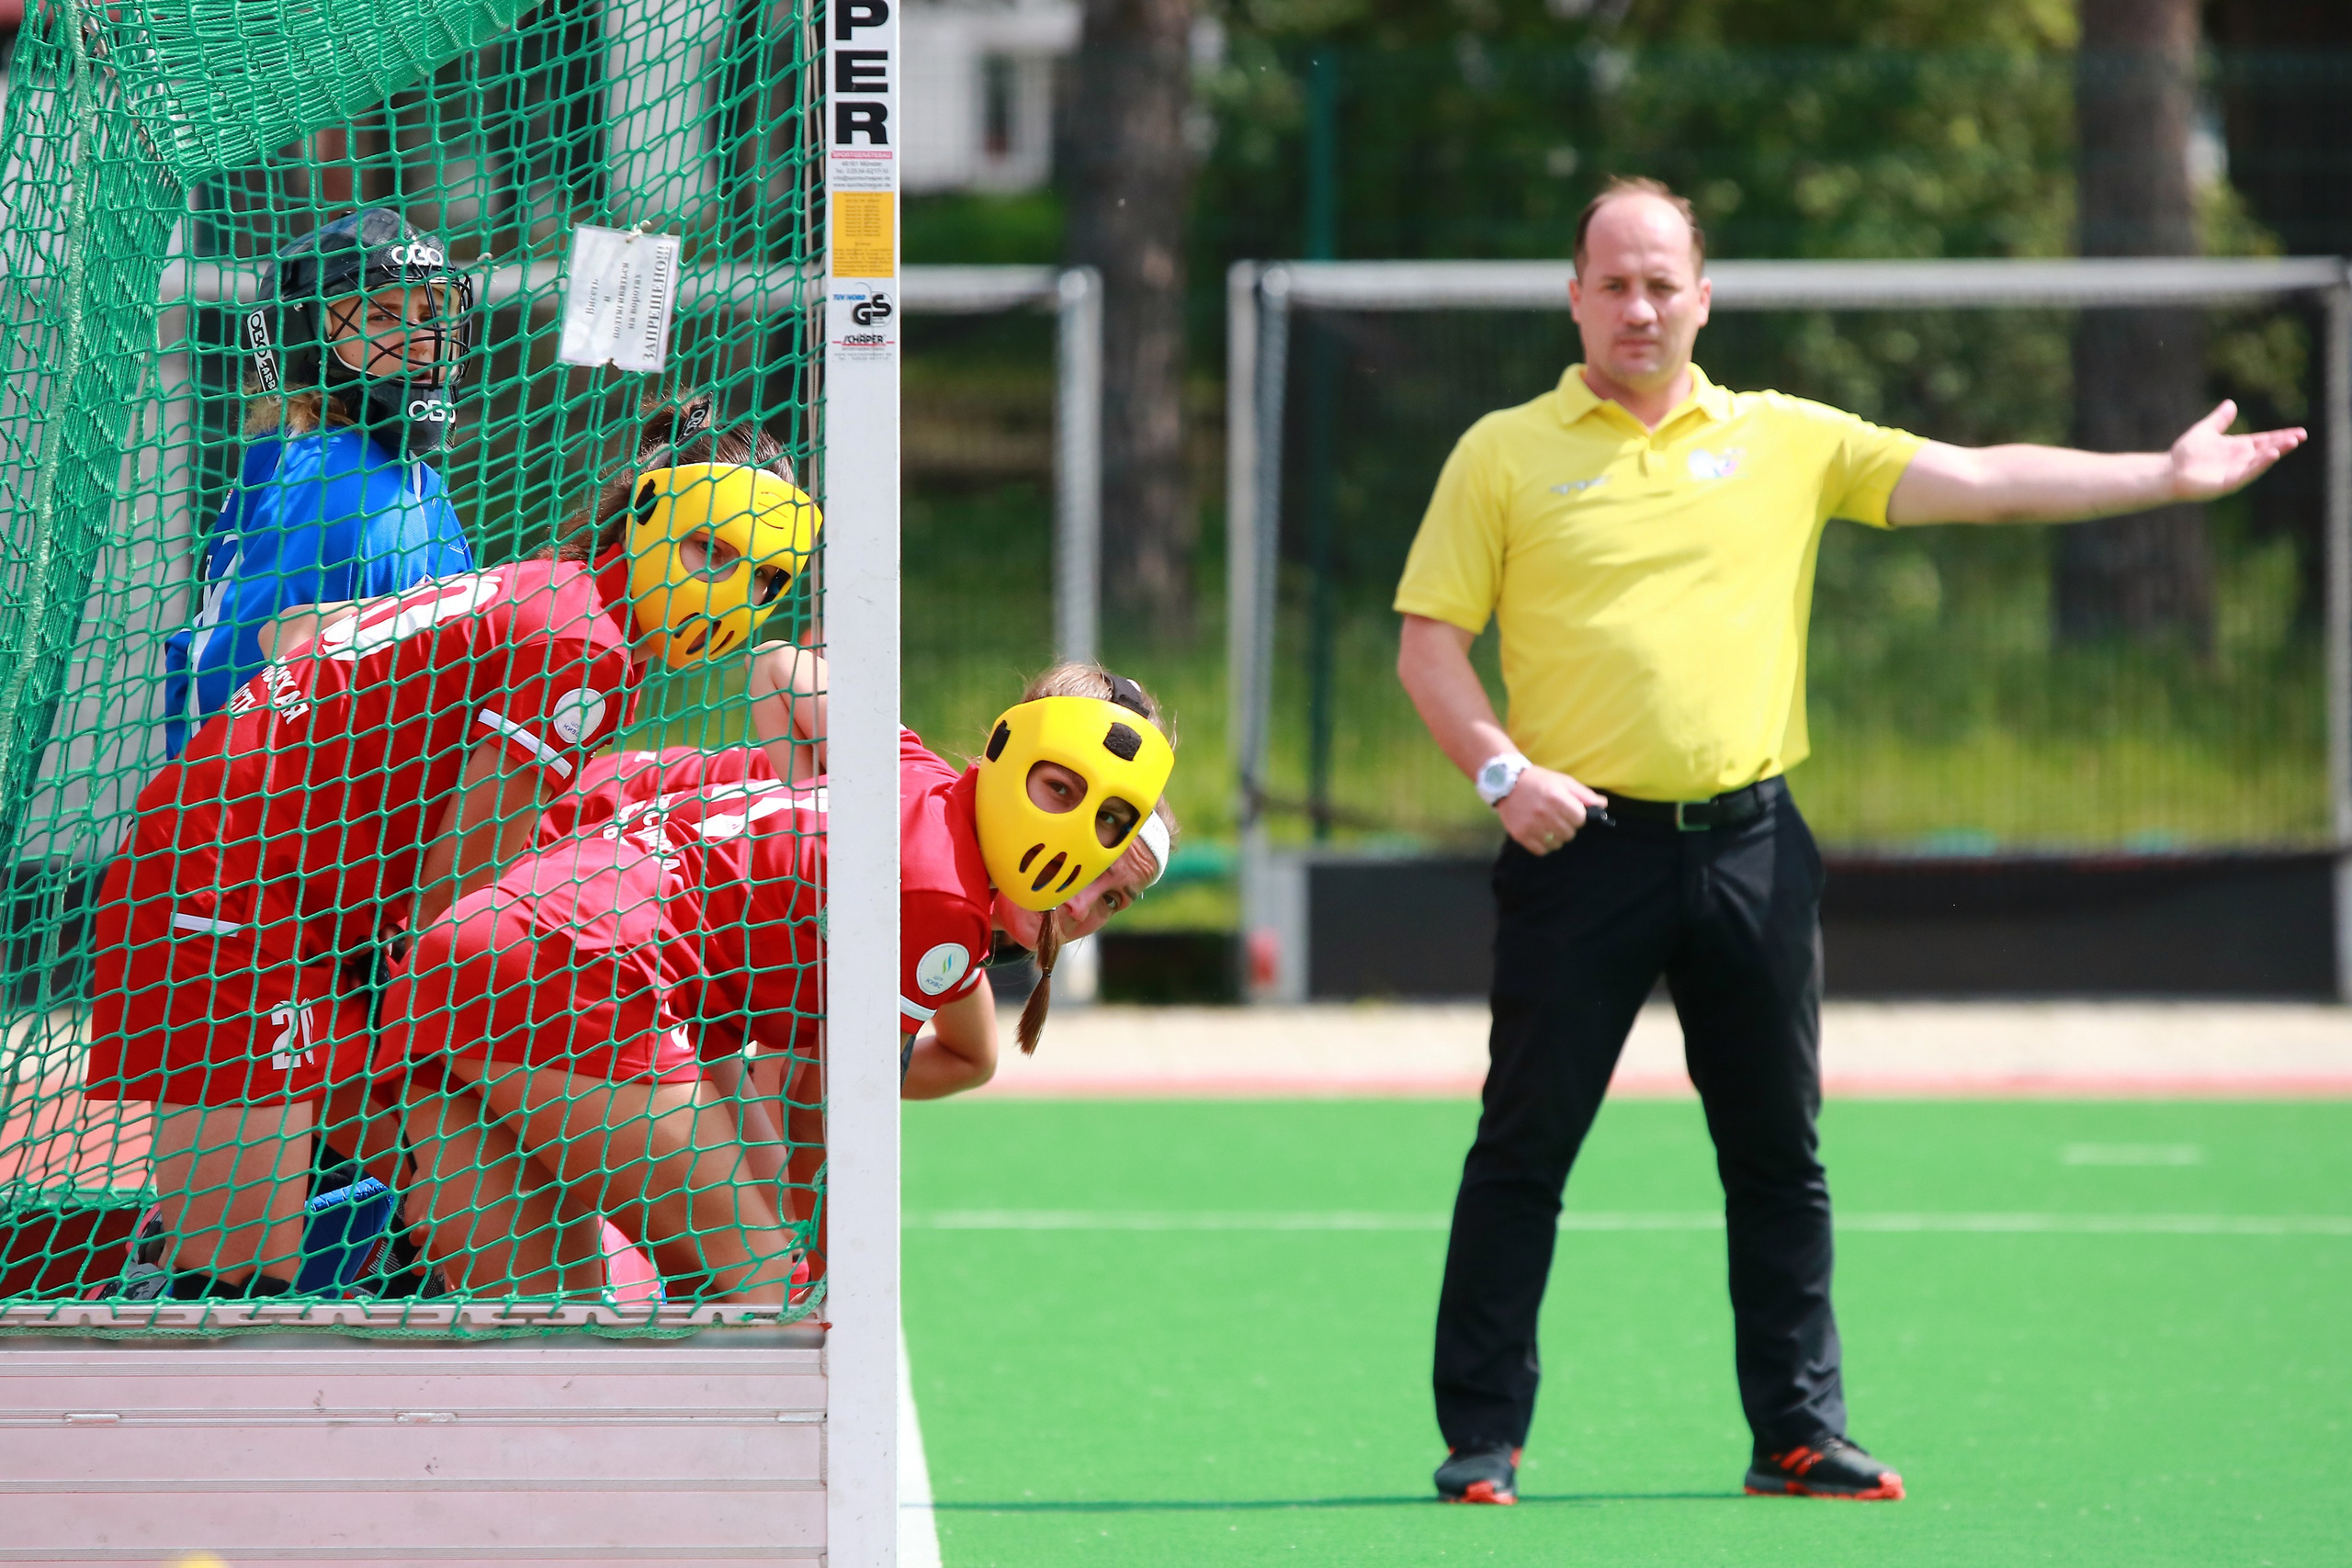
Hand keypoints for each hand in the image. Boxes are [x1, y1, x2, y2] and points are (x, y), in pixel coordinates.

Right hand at [1495, 765, 1606, 855]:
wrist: (1506, 783)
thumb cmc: (1539, 781)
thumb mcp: (1563, 781)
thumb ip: (1584, 795)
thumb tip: (1603, 806)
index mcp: (1556, 797)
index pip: (1580, 819)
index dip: (1578, 816)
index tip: (1570, 811)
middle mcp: (1544, 812)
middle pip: (1570, 833)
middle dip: (1567, 827)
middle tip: (1557, 817)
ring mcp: (1531, 825)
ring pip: (1557, 844)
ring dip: (1556, 837)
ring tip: (1549, 825)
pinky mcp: (1521, 835)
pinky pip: (1542, 851)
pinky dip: (1544, 845)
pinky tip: (1540, 833)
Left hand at [2169, 400, 2305, 501]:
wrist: (2168, 472)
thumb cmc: (2185, 453)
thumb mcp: (2206, 430)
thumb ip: (2219, 419)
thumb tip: (2231, 403)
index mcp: (2238, 447)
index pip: (2264, 440)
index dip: (2280, 435)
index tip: (2298, 431)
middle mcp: (2240, 460)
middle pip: (2267, 450)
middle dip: (2284, 443)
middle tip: (2301, 435)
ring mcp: (2236, 472)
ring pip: (2261, 462)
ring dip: (2276, 452)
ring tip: (2292, 442)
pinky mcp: (2228, 483)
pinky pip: (2248, 473)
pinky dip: (2260, 465)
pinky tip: (2271, 455)